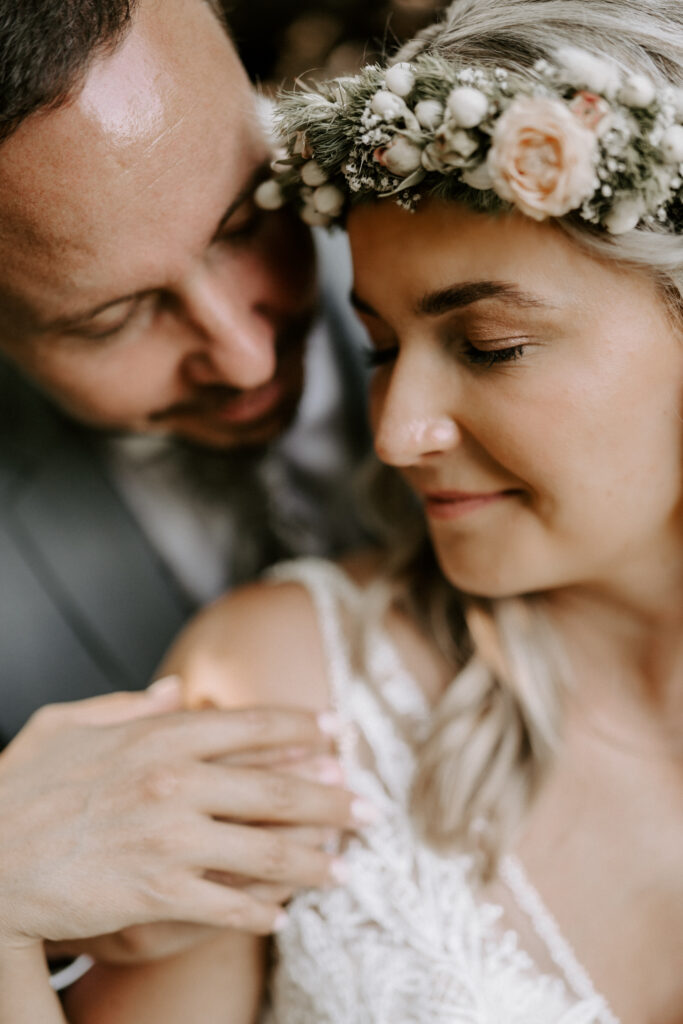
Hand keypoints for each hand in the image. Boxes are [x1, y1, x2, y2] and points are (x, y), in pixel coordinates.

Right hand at [0, 683, 363, 948]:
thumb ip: (130, 704)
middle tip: (370, 807)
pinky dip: (260, 910)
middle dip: (333, 797)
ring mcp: (170, 838)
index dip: (304, 726)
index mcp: (160, 735)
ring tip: (345, 866)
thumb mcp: (67, 723)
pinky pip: (228, 904)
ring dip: (314, 859)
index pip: (254, 724)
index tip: (338, 732)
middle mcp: (175, 781)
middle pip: (278, 787)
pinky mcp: (158, 893)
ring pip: (267, 848)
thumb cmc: (21, 787)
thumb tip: (177, 688)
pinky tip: (281, 914)